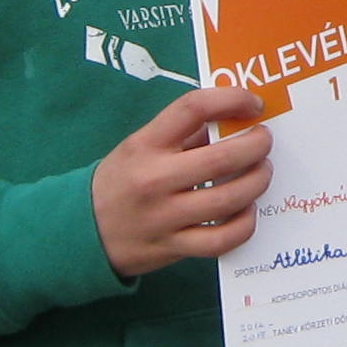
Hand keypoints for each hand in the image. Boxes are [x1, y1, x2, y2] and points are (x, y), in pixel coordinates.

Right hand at [91, 85, 272, 278]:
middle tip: (264, 140)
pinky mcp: (173, 247)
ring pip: (228, 200)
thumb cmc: (121, 181)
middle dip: (256, 145)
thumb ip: (182, 134)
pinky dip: (244, 224)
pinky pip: (221, 239)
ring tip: (262, 172)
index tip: (252, 104)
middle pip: (221, 158)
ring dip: (257, 182)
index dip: (231, 99)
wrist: (82, 231)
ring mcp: (165, 216)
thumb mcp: (140, 147)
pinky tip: (247, 210)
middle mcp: (154, 179)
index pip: (192, 108)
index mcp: (146, 145)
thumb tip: (232, 121)